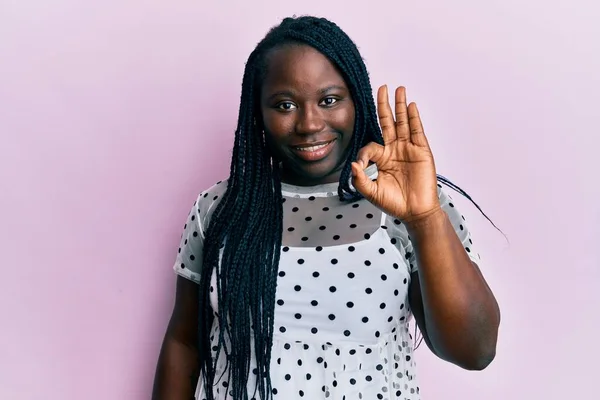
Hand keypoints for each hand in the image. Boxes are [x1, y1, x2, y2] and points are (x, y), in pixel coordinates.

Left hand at [351, 85, 440, 222]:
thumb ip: (360, 179)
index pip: (371, 145)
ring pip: (403, 122)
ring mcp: (408, 149)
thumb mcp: (371, 192)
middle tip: (382, 87)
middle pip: (388, 123)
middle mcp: (395, 150)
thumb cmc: (394, 203)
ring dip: (400, 106)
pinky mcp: (421, 151)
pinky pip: (417, 131)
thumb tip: (352, 165)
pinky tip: (410, 106)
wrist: (415, 212)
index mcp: (382, 159)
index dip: (364, 152)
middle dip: (384, 105)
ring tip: (399, 89)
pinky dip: (414, 118)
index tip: (361, 164)